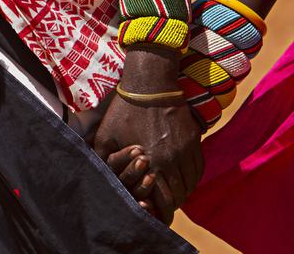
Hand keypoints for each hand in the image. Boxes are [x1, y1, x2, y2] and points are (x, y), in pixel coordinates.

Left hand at [94, 48, 202, 224]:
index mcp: (151, 162)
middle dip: (170, 205)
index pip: (163, 200)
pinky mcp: (195, 140)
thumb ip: (104, 160)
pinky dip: (191, 178)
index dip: (160, 212)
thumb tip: (99, 177)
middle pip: (179, 196)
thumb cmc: (124, 110)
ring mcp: (186, 150)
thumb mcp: (106, 135)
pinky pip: (199, 169)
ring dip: (182, 192)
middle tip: (161, 206)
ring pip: (191, 184)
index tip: (152, 214)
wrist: (150, 83)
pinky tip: (181, 178)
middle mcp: (173, 160)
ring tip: (170, 193)